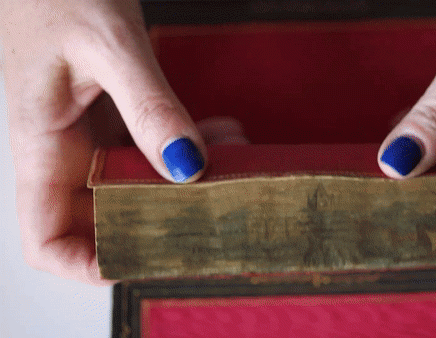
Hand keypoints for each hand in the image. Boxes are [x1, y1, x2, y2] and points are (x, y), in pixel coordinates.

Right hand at [1, 0, 213, 284]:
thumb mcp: (108, 46)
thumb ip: (149, 107)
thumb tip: (185, 165)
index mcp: (42, 147)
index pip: (48, 240)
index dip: (89, 263)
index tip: (145, 254)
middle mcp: (67, 154)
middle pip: (107, 223)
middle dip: (163, 222)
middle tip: (213, 207)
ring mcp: (94, 139)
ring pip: (142, 188)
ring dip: (189, 184)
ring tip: (230, 158)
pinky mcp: (118, 120)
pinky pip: (157, 151)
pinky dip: (192, 147)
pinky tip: (221, 130)